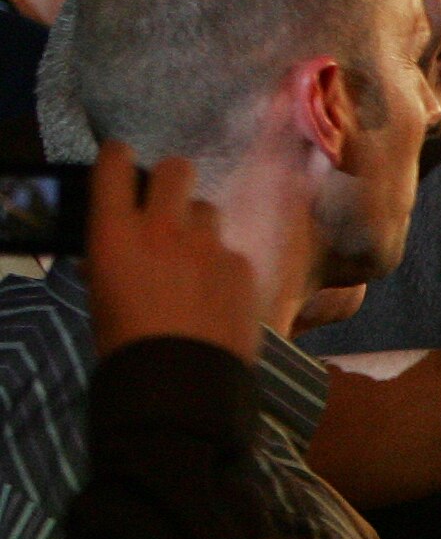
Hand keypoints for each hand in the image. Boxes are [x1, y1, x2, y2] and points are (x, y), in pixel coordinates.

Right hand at [84, 143, 255, 360]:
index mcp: (115, 231)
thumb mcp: (101, 294)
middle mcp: (163, 228)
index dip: (120, 158)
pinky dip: (223, 266)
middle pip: (177, 169)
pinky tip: (217, 295)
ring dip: (199, 225)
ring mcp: (208, 245)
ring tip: (194, 260)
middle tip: (169, 203)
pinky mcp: (242, 267)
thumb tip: (118, 247)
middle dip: (172, 180)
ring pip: (208, 209)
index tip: (123, 163)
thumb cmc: (127, 341)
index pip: (116, 163)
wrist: (180, 380)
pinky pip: (232, 251)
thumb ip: (111, 258)